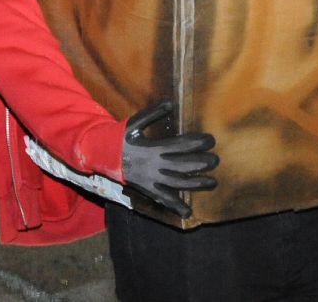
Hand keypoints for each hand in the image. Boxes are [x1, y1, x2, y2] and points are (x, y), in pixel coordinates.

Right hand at [121, 101, 217, 218]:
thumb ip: (152, 113)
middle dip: (202, 163)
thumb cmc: (120, 137)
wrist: (101, 156)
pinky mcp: (147, 189)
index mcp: (153, 148)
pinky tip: (188, 213)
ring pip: (178, 184)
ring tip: (213, 183)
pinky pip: (163, 199)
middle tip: (216, 160)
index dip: (198, 143)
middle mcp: (155, 165)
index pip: (181, 145)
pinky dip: (175, 206)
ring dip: (197, 184)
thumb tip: (170, 104)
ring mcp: (152, 179)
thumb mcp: (134, 122)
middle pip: (183, 165)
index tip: (211, 140)